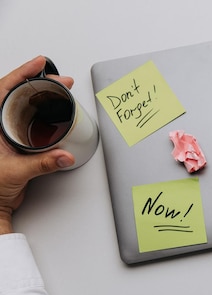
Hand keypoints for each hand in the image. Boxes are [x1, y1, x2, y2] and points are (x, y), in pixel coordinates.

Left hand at [0, 56, 74, 233]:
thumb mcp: (16, 171)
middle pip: (18, 95)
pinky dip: (45, 115)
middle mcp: (0, 126)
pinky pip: (33, 123)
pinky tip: (55, 112)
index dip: (22, 74)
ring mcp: (9, 134)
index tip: (39, 64)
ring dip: (43, 98)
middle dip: (39, 83)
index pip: (4, 90)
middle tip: (58, 79)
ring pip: (25, 107)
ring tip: (59, 90)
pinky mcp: (20, 144)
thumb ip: (42, 163)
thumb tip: (63, 155)